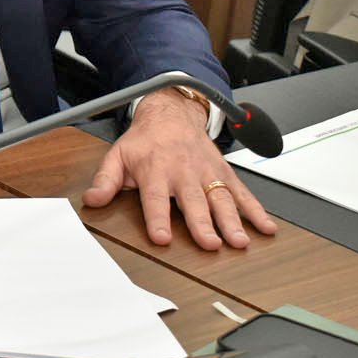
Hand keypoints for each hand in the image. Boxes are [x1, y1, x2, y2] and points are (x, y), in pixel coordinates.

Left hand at [81, 89, 277, 249]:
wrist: (171, 114)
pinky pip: (242, 192)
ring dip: (232, 220)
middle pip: (193, 201)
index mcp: (155, 171)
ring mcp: (207, 173)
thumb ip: (105, 180)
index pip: (155, 198)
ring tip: (239, 242)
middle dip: (203, 223)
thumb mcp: (117, 156)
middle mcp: (183, 173)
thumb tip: (91, 200)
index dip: (157, 218)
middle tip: (210, 244)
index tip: (161, 238)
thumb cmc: (145, 142)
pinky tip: (266, 228)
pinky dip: (256, 210)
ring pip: (221, 198)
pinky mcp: (224, 173)